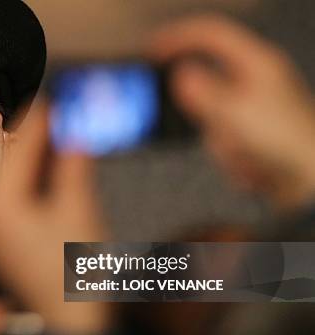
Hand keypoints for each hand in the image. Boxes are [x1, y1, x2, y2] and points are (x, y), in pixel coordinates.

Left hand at [0, 105, 114, 334]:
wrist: (75, 323)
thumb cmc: (79, 274)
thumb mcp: (80, 211)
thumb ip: (72, 168)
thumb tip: (72, 136)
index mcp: (6, 208)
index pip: (20, 153)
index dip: (36, 124)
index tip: (47, 101)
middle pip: (2, 164)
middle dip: (16, 134)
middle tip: (30, 108)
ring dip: (4, 153)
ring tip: (4, 126)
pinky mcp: (4, 244)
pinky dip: (6, 180)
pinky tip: (8, 166)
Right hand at [151, 14, 314, 209]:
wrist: (311, 183)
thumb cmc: (286, 145)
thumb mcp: (232, 114)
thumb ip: (200, 92)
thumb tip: (179, 76)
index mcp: (258, 63)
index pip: (210, 34)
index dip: (177, 38)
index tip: (153, 51)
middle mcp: (259, 81)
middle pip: (209, 83)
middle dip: (203, 114)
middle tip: (199, 126)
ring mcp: (258, 108)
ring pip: (214, 117)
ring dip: (222, 142)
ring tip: (244, 156)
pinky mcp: (256, 133)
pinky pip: (226, 140)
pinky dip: (232, 155)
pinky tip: (250, 167)